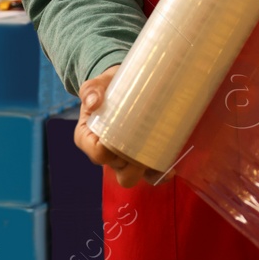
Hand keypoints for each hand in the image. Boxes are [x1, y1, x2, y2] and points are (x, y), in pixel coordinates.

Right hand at [75, 65, 161, 188]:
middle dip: (131, 166)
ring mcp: (123, 158)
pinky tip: (169, 169)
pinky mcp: (140, 156)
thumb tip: (94, 102)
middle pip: (118, 170)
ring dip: (145, 171)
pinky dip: (159, 174)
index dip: (110, 153)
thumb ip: (91, 90)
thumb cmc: (107, 88)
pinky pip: (149, 174)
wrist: (124, 84)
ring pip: (133, 175)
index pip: (98, 154)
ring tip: (157, 155)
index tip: (122, 138)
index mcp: (88, 139)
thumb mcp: (96, 85)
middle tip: (143, 147)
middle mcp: (105, 153)